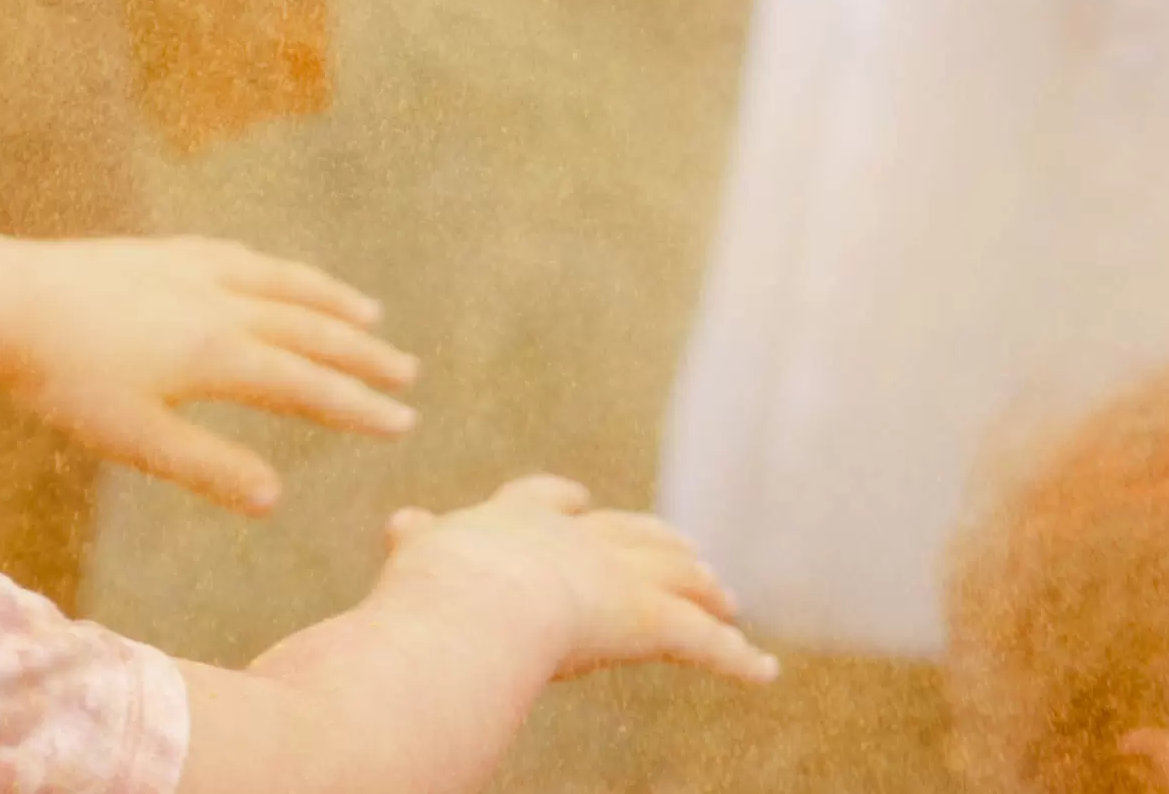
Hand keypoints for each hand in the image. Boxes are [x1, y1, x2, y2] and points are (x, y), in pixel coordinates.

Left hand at [0, 234, 420, 514]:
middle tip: (407, 372)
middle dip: (361, 354)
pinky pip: (236, 254)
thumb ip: (208, 467)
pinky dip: (271, 267)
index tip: (403, 422)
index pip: (307, 385)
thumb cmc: (65, 382)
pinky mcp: (159, 252)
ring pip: (278, 282)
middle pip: (307, 328)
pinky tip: (272, 270)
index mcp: (219, 353)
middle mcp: (218, 302)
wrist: (2, 302)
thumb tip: (275, 499)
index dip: (358, 407)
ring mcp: (190, 269)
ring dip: (328, 299)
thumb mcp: (137, 440)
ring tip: (366, 312)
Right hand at [377, 477, 782, 689]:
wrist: (474, 600)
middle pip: (628, 532)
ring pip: (674, 577)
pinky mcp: (646, 618)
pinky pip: (703, 643)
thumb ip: (419, 542)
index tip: (577, 499)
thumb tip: (404, 522)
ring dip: (703, 589)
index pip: (543, 502)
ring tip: (726, 598)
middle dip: (657, 539)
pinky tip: (764, 670)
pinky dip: (737, 658)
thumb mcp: (419, 559)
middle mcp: (572, 538)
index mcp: (513, 521)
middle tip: (683, 546)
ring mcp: (614, 574)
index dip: (563, 503)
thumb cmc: (432, 588)